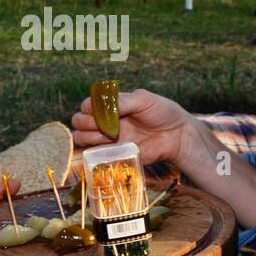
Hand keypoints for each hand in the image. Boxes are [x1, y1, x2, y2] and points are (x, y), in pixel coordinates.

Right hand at [71, 87, 194, 167]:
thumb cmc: (162, 112)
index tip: (100, 110)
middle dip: (86, 122)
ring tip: (109, 136)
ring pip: (81, 138)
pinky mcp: (114, 154)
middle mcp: (105, 122)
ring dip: (89, 136)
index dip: (88, 108)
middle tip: (105, 125)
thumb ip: (123, 100)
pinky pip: (94, 155)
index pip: (86, 105)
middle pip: (78, 121)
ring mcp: (108, 139)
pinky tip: (106, 148)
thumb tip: (104, 105)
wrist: (176, 135)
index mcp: (111, 106)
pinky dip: (93, 152)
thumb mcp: (144, 99)